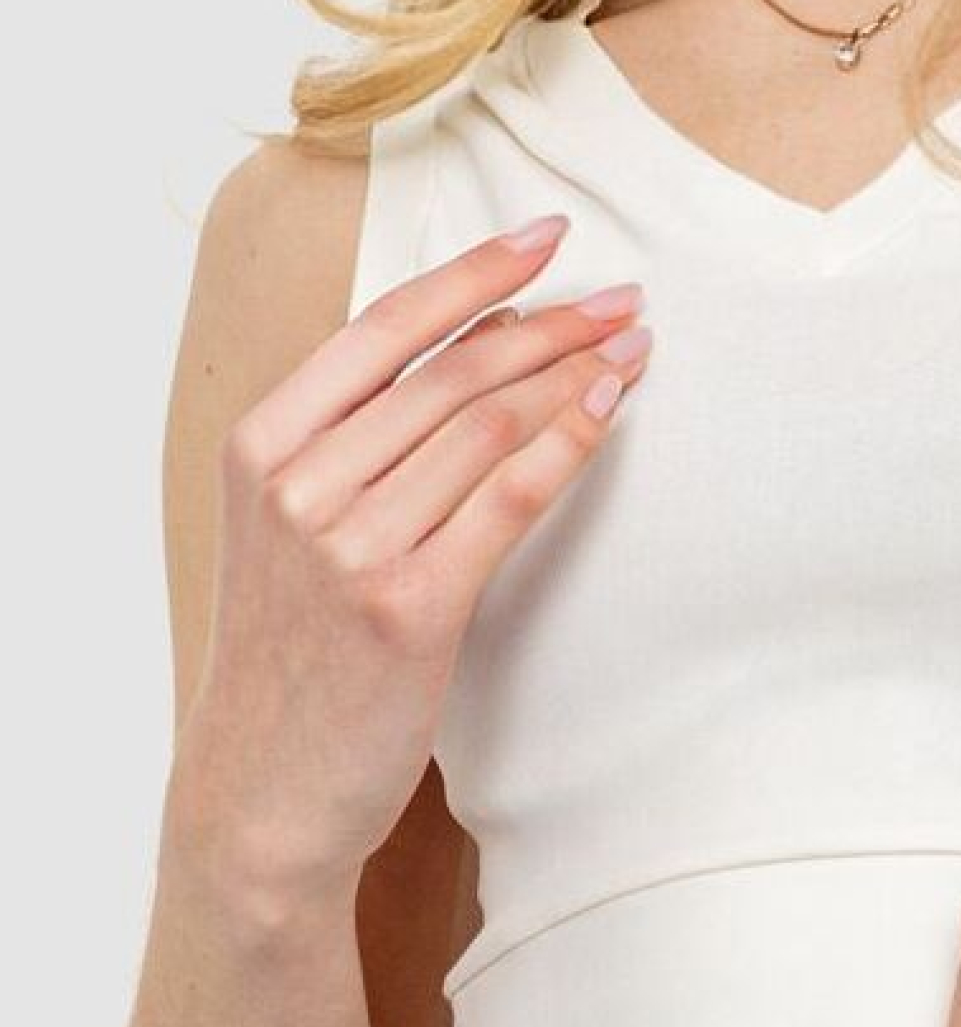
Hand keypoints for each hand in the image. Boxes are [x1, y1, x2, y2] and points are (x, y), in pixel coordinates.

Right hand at [173, 216, 655, 903]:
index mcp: (262, 447)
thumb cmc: (291, 649)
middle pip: (450, 373)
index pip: (384, 329)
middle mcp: (298, 486)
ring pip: (487, 427)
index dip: (474, 275)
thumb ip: (350, 440)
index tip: (547, 238)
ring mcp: (350, 547)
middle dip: (550, 324)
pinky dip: (568, 444)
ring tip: (633, 347)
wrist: (261, 788)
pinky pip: (507, 499)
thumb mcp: (284, 526)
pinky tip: (610, 410)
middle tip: (621, 297)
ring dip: (574, 376)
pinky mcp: (409, 608)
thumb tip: (473, 340)